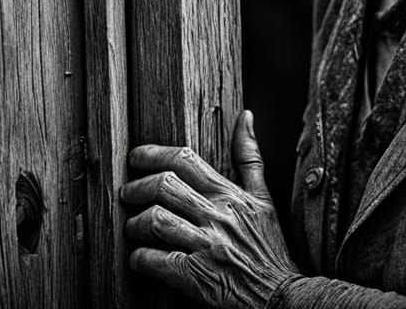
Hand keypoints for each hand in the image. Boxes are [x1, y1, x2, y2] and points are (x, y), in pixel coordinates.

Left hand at [122, 110, 299, 307]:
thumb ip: (250, 157)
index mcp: (229, 194)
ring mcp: (205, 246)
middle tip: (127, 193)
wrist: (279, 295)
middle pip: (165, 186)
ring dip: (136, 223)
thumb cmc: (268, 246)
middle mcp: (216, 216)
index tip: (136, 156)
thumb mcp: (264, 197)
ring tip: (133, 227)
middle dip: (137, 187)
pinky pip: (155, 261)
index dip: (153, 154)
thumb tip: (246, 115)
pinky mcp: (195, 277)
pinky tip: (139, 258)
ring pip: (156, 221)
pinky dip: (140, 258)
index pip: (185, 161)